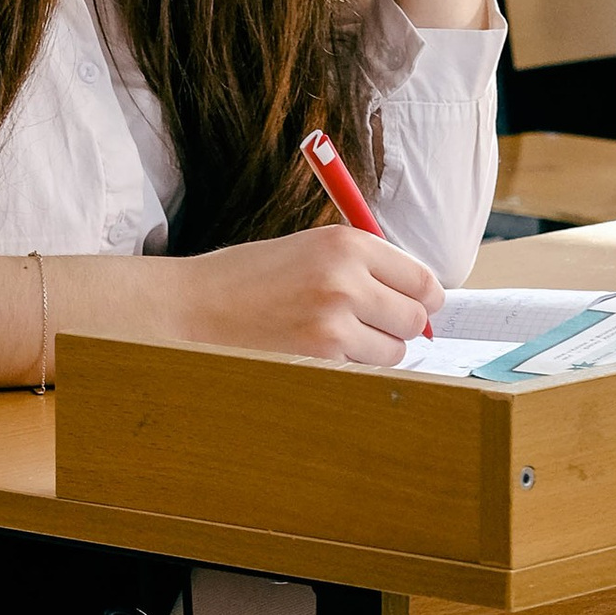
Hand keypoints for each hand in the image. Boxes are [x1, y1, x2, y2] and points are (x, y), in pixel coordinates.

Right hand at [165, 224, 442, 364]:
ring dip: (374, 351)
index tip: (417, 307)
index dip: (424, 298)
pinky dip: (348, 367)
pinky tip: (313, 351)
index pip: (422, 279)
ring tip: (333, 337)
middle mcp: (346, 278)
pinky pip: (362, 371)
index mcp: (346, 243)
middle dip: (400, 327)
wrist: (191, 307)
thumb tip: (421, 299)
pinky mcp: (319, 359)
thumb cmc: (247, 279)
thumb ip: (363, 266)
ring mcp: (334, 322)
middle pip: (416, 319)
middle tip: (372, 326)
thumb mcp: (308, 249)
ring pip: (394, 351)